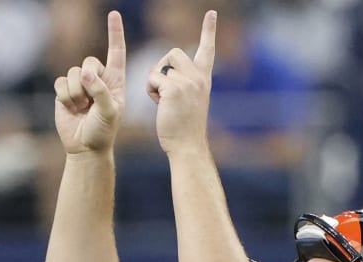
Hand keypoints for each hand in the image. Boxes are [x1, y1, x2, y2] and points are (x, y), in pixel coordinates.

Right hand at [53, 11, 125, 154]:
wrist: (85, 147)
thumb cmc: (104, 130)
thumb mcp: (110, 112)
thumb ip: (101, 91)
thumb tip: (85, 74)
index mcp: (115, 80)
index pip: (116, 52)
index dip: (114, 33)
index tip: (113, 14)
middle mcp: (98, 78)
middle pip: (89, 62)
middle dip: (88, 81)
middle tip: (90, 101)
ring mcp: (80, 84)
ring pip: (73, 73)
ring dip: (77, 93)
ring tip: (82, 108)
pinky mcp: (64, 91)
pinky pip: (61, 82)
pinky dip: (65, 96)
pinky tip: (71, 108)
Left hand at [145, 10, 216, 154]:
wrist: (188, 146)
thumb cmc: (185, 128)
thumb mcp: (191, 100)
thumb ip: (184, 83)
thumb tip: (167, 72)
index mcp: (204, 79)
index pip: (207, 50)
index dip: (208, 30)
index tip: (211, 12)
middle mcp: (198, 77)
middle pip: (174, 52)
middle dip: (162, 66)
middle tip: (162, 88)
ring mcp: (187, 82)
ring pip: (160, 67)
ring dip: (155, 82)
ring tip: (162, 101)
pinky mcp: (174, 89)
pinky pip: (153, 78)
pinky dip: (150, 91)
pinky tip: (158, 105)